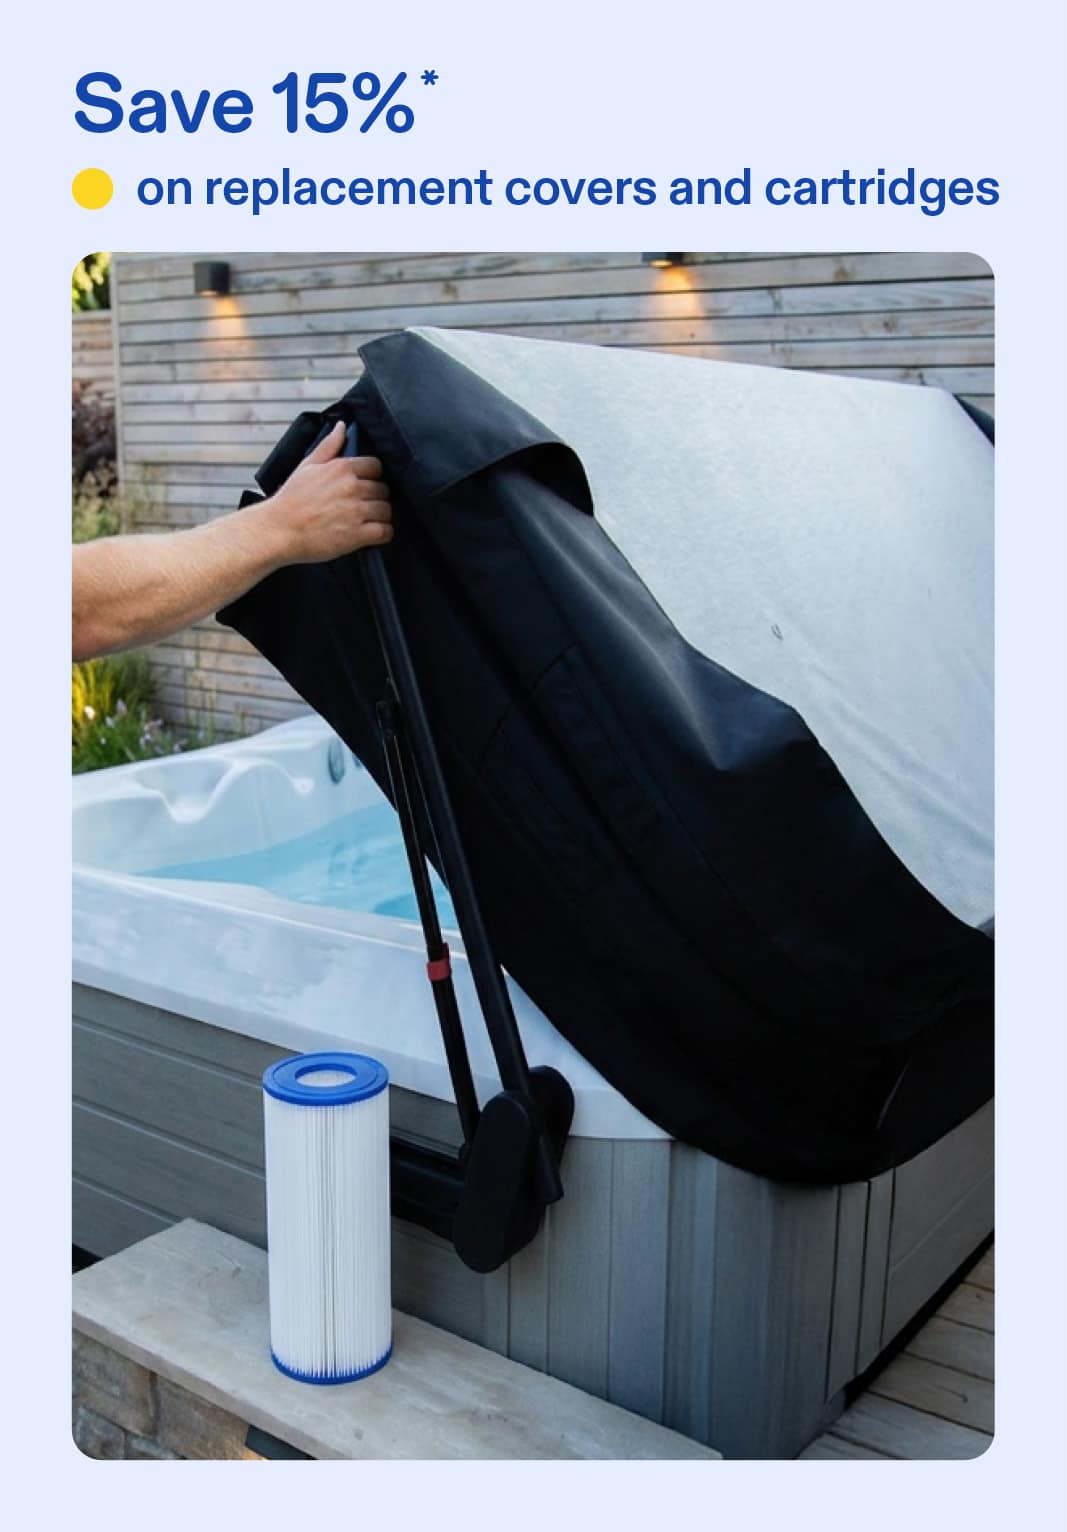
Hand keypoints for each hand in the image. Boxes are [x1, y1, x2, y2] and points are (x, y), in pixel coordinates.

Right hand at [262, 421, 392, 564]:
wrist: (279, 530)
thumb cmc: (291, 500)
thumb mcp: (307, 465)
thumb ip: (329, 445)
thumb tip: (342, 426)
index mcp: (342, 468)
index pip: (376, 466)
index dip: (371, 477)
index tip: (364, 485)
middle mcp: (352, 487)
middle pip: (383, 489)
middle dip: (375, 497)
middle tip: (362, 505)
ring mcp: (356, 511)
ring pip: (387, 510)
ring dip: (380, 516)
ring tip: (366, 521)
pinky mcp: (358, 534)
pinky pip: (385, 531)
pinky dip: (383, 534)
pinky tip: (372, 534)